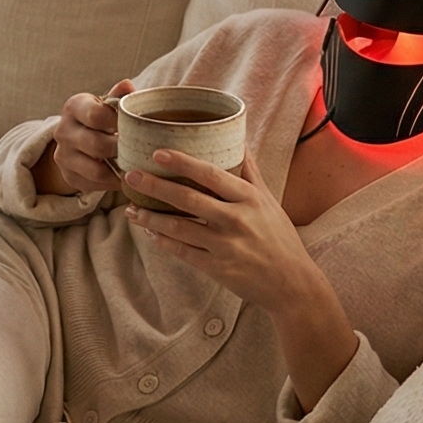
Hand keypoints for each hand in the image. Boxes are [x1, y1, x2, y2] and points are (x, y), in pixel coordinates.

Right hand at [34, 81, 133, 196]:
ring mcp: (63, 156)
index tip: (135, 125)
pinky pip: (94, 185)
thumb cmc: (99, 116)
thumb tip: (128, 85)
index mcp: (74, 107)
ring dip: (118, 171)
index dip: (118, 122)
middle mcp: (62, 131)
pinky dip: (112, 183)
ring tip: (137, 167)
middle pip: (97, 145)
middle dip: (122, 150)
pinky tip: (126, 177)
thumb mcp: (106, 103)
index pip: (96, 115)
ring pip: (95, 171)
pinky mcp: (68, 176)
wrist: (76, 137)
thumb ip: (118, 96)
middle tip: (141, 151)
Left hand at [126, 148, 358, 409]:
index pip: (210, 174)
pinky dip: (163, 241)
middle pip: (187, 199)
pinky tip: (149, 232)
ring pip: (179, 228)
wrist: (292, 283)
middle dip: (155, 186)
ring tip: (130, 209)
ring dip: (151, 217)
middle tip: (131, 176)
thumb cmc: (279, 237)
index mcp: (248, 198)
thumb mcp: (268, 201)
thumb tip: (238, 139)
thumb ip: (250, 171)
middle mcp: (235, 219)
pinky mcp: (216, 268)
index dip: (182, 162)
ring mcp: (224, 245)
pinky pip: (182, 252)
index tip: (158, 153)